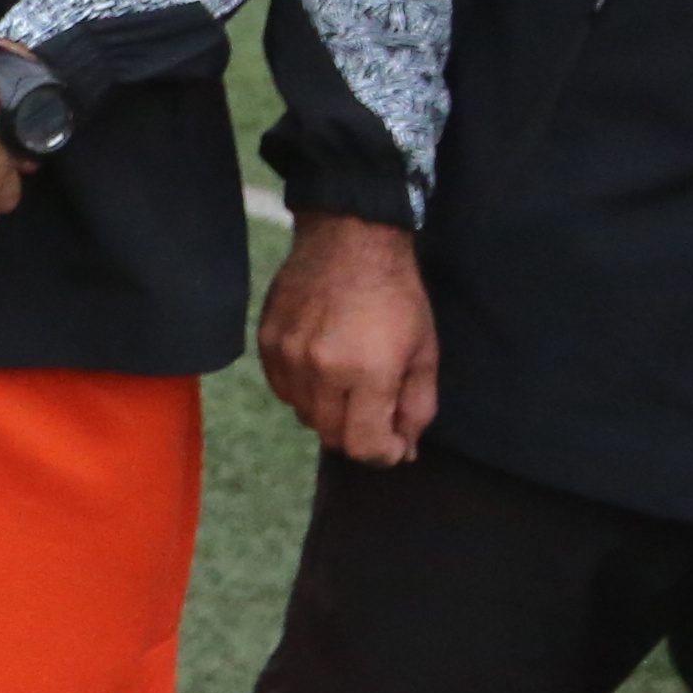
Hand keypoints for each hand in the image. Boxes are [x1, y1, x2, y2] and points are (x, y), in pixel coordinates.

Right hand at [258, 212, 437, 464]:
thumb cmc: (396, 295)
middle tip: (375, 409)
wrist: (351, 237)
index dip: (384, 454)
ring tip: (349, 380)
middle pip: (332, 436)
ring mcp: (289, 355)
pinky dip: (304, 389)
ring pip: (305, 415)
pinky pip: (283, 389)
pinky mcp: (268, 342)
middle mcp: (322, 369)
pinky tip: (323, 364)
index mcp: (368, 372)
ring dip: (330, 411)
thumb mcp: (425, 352)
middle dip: (359, 433)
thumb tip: (405, 451)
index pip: (364, 446)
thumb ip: (418, 407)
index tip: (394, 444)